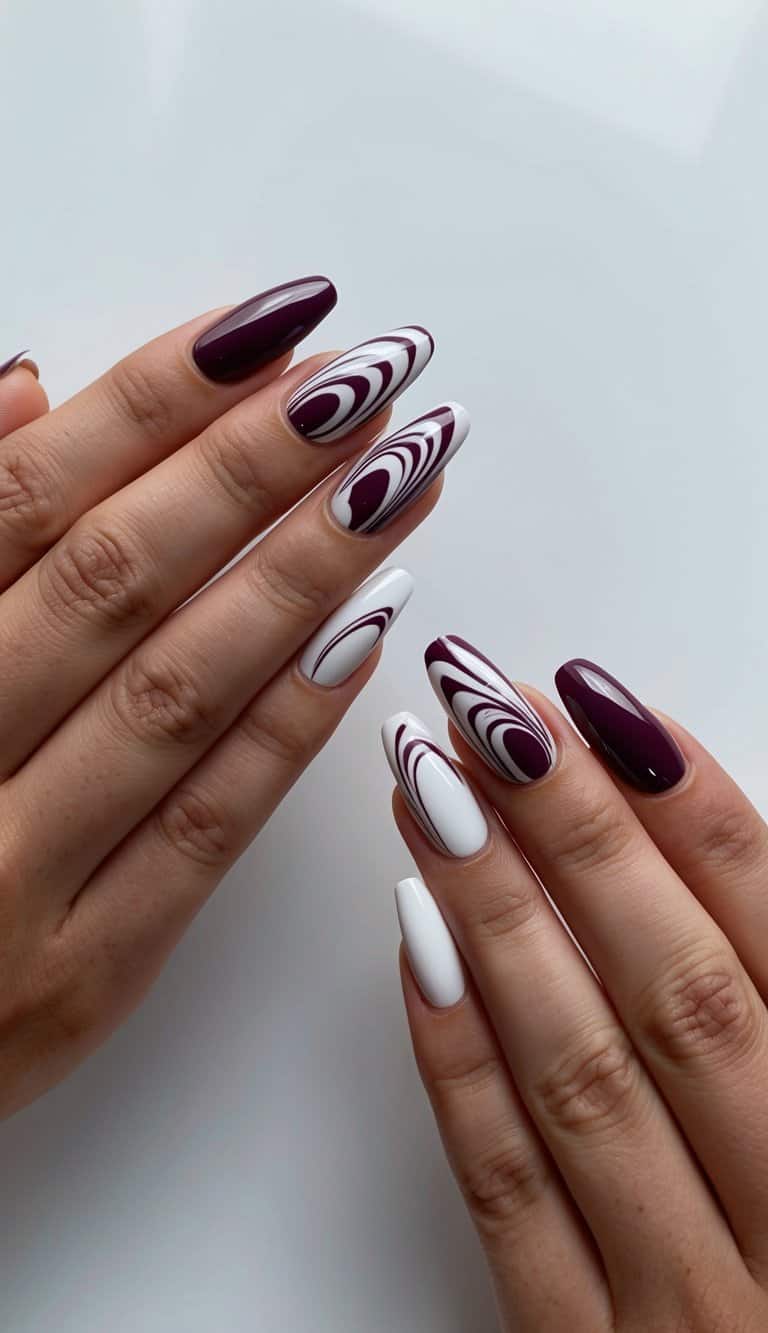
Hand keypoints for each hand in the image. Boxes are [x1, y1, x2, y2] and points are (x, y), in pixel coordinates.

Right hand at [0, 279, 464, 1117]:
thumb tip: (27, 391)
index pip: (26, 502)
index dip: (156, 401)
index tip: (275, 326)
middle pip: (115, 580)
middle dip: (256, 465)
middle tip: (377, 376)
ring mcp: (11, 883)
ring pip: (176, 694)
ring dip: (302, 574)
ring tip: (405, 479)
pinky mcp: (84, 975)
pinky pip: (205, 830)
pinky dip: (289, 723)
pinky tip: (372, 632)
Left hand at [385, 639, 767, 1329]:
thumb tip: (701, 826)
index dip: (688, 806)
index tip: (595, 702)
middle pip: (672, 988)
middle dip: (573, 833)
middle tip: (482, 710)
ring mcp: (688, 1300)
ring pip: (578, 1074)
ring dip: (494, 915)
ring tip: (426, 791)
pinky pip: (511, 1197)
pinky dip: (460, 1064)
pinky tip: (416, 948)